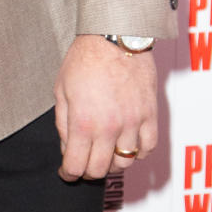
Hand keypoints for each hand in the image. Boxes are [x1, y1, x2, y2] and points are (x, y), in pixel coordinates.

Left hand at [54, 34, 157, 181]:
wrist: (114, 37)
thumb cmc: (84, 59)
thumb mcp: (61, 90)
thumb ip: (63, 123)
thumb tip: (67, 147)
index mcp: (84, 122)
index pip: (76, 165)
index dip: (69, 174)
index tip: (66, 173)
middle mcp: (110, 128)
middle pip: (100, 170)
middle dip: (87, 171)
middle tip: (83, 164)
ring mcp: (133, 123)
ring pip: (125, 163)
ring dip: (111, 163)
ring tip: (104, 153)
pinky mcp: (150, 115)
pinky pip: (147, 148)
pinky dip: (137, 153)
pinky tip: (127, 146)